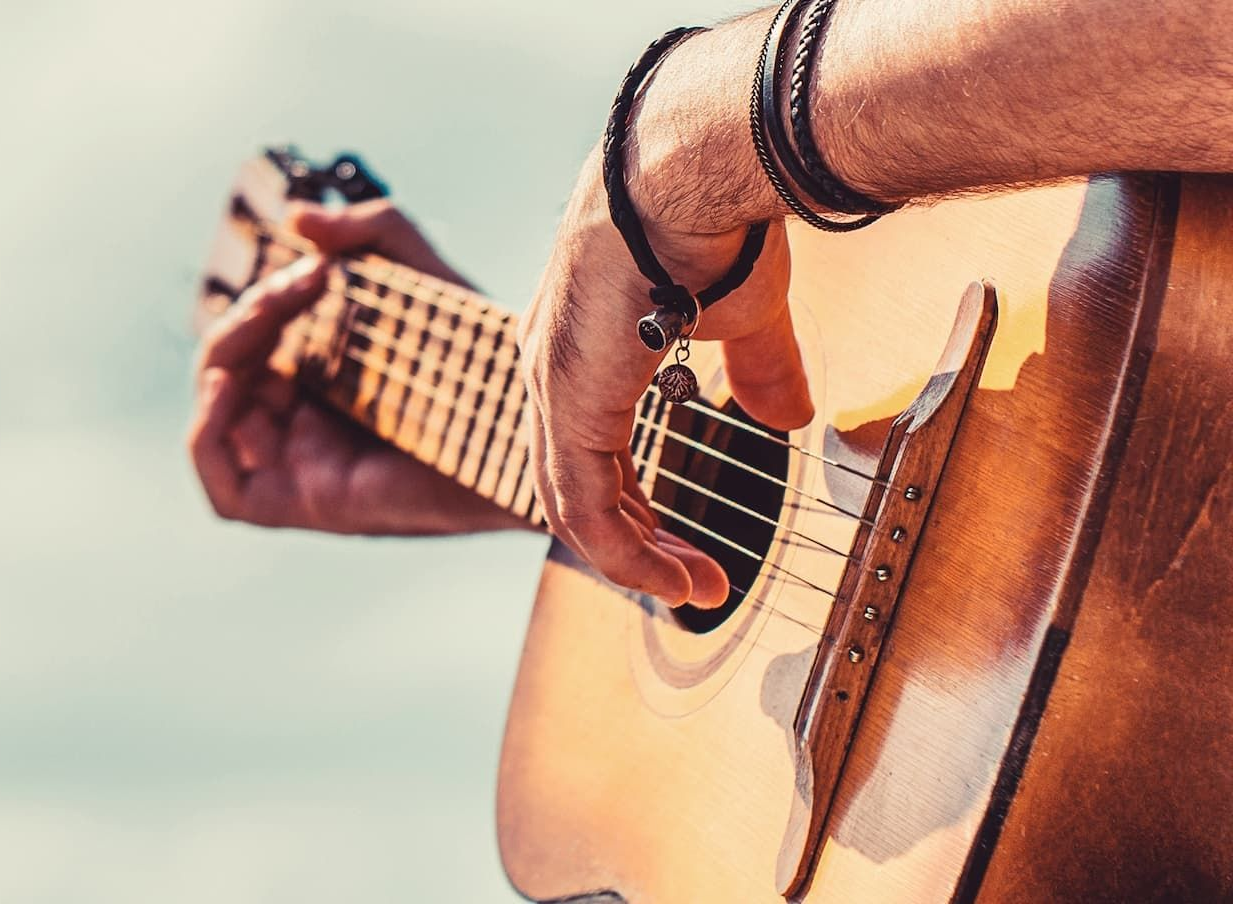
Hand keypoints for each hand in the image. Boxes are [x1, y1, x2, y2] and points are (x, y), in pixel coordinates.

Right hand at [189, 200, 527, 535]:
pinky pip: (227, 488)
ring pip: (219, 420)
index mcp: (331, 387)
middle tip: (302, 283)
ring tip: (273, 313)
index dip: (264, 305)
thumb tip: (297, 217)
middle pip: (233, 378)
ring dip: (225, 357)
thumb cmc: (483, 356)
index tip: (315, 268)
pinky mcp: (311, 506)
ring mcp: (308, 471)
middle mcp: (313, 430)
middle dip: (249, 318)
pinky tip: (234, 382)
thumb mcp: (424, 274)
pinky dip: (209, 432)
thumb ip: (371, 230)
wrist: (527, 424)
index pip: (257, 350)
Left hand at [518, 148, 812, 606]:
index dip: (633, 503)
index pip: (588, 447)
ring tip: (695, 590)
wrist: (698, 169)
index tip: (683, 542)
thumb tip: (787, 419)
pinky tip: (677, 579)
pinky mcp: (568, 402)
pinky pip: (586, 506)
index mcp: (582, 346)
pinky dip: (629, 554)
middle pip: (573, 484)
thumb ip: (758, 370)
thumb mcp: (742, 314)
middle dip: (635, 539)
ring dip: (638, 558)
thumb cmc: (715, 219)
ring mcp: (552, 385)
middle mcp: (551, 368)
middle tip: (690, 578)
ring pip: (573, 506)